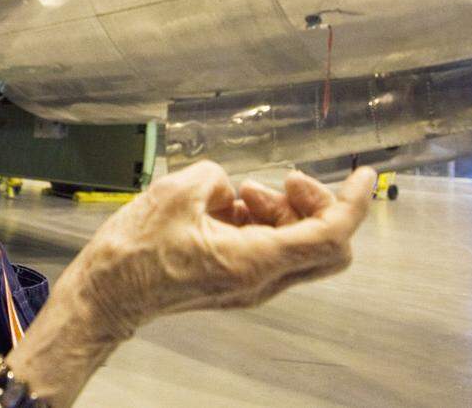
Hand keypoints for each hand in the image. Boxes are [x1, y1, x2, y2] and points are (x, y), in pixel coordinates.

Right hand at [72, 161, 375, 338]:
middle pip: (325, 246)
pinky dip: (264, 223)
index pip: (331, 235)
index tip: (365, 174)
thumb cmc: (134, 253)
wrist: (106, 297)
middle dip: (316, 204)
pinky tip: (230, 206)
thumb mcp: (178, 193)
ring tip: (244, 190)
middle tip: (285, 180)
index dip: (354, 201)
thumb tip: (229, 190)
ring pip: (298, 247)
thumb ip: (219, 179)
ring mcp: (248, 287)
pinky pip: (271, 252)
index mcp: (255, 261)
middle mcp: (260, 281)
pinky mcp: (233, 283)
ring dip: (284, 211)